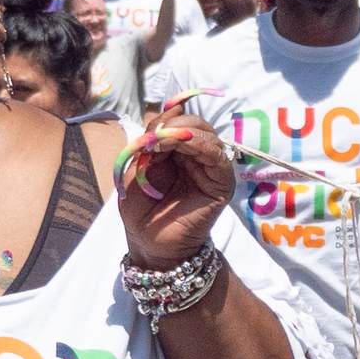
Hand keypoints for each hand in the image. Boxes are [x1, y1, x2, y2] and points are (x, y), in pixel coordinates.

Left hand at [117, 110, 238, 268]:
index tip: (147, 131)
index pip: (178, 122)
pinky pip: (217, 155)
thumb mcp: (138, 167)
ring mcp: (211, 169)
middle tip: (153, 137)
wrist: (150, 243)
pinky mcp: (222, 183)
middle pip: (195, 123)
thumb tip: (167, 115)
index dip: (164, 120)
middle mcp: (197, 158)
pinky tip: (183, 143)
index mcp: (177, 153)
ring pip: (207, 134)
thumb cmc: (141, 209)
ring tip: (162, 142)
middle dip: (173, 124)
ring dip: (183, 132)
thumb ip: (151, 142)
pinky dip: (201, 143)